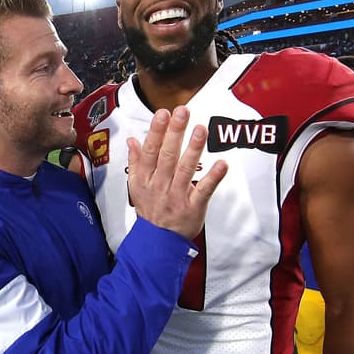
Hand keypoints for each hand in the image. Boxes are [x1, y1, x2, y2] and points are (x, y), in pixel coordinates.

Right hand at [125, 106, 227, 240]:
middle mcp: (160, 185)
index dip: (156, 132)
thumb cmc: (150, 210)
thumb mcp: (136, 186)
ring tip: (201, 130)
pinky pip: (203, 190)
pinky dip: (213, 178)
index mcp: (146, 178)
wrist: (157, 241)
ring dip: (193, 149)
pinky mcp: (193, 207)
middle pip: (167, 156)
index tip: (163, 113)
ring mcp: (177, 196)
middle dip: (175, 133)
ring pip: (185, 169)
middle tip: (182, 112)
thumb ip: (136, 161)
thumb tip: (132, 140)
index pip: (150, 151)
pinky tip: (221, 164)